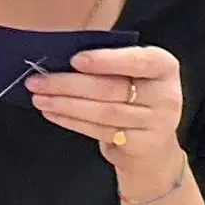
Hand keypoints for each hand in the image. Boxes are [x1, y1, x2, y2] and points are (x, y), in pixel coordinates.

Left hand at [26, 45, 189, 202]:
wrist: (153, 147)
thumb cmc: (135, 99)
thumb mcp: (133, 75)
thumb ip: (109, 63)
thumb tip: (60, 56)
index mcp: (164, 67)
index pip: (138, 61)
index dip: (106, 60)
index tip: (75, 60)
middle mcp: (166, 95)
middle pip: (112, 88)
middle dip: (70, 84)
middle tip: (37, 80)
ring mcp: (157, 123)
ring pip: (103, 111)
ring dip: (65, 104)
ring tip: (39, 97)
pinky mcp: (141, 145)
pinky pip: (100, 130)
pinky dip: (71, 121)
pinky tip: (52, 112)